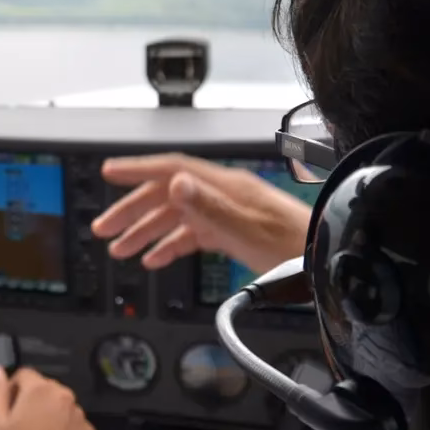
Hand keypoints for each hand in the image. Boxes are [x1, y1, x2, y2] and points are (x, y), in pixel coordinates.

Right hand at [0, 366, 95, 429]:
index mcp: (39, 389)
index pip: (24, 374)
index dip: (13, 389)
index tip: (8, 411)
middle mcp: (64, 395)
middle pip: (45, 389)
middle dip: (33, 400)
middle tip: (22, 427)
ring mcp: (80, 415)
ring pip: (61, 406)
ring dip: (51, 414)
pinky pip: (74, 423)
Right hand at [92, 153, 311, 273]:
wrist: (325, 260)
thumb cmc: (295, 245)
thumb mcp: (246, 229)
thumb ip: (208, 207)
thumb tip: (175, 183)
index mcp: (225, 187)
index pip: (171, 169)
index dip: (137, 169)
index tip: (109, 172)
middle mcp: (223, 195)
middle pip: (166, 195)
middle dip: (131, 211)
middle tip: (104, 228)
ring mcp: (228, 213)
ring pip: (176, 217)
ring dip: (145, 232)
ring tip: (121, 249)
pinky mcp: (233, 232)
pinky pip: (192, 234)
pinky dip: (170, 245)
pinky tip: (157, 258)